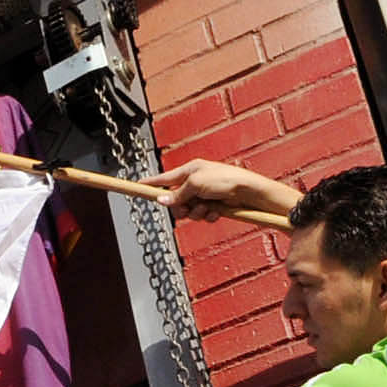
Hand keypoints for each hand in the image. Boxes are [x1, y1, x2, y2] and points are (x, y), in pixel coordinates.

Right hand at [143, 159, 299, 221]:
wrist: (250, 191)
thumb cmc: (226, 180)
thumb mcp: (197, 184)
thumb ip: (177, 194)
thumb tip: (161, 201)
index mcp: (190, 170)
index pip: (164, 178)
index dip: (150, 183)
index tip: (136, 185)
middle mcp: (195, 181)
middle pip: (174, 200)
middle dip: (180, 207)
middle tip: (187, 208)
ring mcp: (204, 194)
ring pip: (188, 210)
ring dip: (196, 212)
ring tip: (207, 208)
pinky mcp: (213, 205)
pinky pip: (201, 215)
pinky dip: (207, 215)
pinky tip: (216, 211)